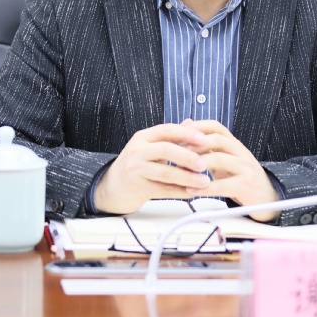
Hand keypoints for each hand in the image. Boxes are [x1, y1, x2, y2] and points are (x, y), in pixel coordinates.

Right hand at [94, 123, 212, 213]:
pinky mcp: (138, 188)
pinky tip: (193, 192)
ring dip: (187, 177)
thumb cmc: (136, 164)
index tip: (204, 139)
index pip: (166, 130)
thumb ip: (170, 137)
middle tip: (204, 163)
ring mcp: (136, 169)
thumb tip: (192, 123)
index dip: (185, 133)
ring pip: (165, 172)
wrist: (112, 187)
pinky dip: (180, 191)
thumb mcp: (149, 147)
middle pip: (165, 150)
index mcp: (142, 137)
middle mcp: (137, 151)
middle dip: (187, 156)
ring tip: (204, 181)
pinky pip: (163, 190)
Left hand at [184, 119, 280, 221]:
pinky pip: (223, 185)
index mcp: (234, 144)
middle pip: (218, 139)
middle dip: (196, 143)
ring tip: (182, 170)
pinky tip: (192, 191)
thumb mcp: (225, 158)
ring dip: (198, 164)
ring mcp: (244, 168)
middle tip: (178, 151)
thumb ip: (208, 146)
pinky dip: (205, 188)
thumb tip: (188, 126)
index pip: (216, 126)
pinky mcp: (245, 186)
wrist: (267, 197)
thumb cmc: (241, 176)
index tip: (179, 133)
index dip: (198, 127)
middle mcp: (240, 152)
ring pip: (220, 159)